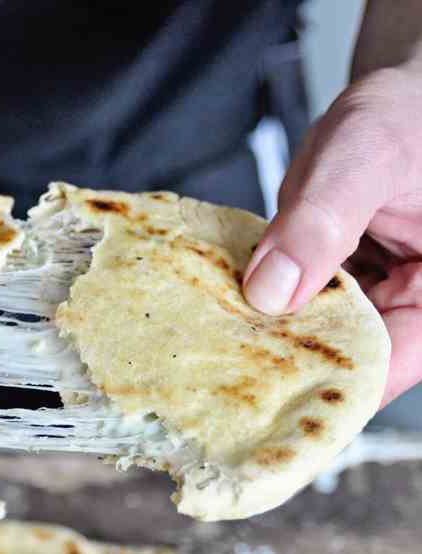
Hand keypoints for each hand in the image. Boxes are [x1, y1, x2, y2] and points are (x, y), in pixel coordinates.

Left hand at [243, 67, 421, 407]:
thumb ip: (322, 221)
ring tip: (215, 338)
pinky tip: (231, 304)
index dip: (323, 383)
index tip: (257, 389)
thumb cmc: (403, 116)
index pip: (386, 366)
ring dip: (272, 335)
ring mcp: (375, 300)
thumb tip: (270, 293)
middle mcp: (412, 307)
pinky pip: (303, 308)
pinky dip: (270, 305)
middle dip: (284, 362)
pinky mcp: (342, 287)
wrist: (395, 100)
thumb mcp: (364, 157)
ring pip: (319, 338)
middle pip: (346, 360)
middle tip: (217, 367)